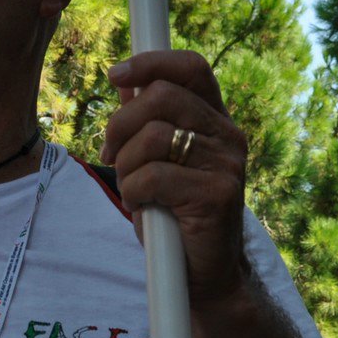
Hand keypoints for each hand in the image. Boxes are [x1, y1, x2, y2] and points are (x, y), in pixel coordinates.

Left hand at [100, 50, 249, 305]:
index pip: (191, 68)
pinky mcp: (217, 194)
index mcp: (216, 121)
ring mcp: (227, 164)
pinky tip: (143, 207)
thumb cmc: (177, 217)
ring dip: (125, 166)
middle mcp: (228, 136)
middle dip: (121, 124)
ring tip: (131, 188)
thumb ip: (147, 122)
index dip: (151, 62)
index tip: (114, 73)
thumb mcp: (158, 162)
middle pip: (162, 97)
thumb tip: (126, 82)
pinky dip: (135, 192)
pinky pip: (153, 176)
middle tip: (110, 154)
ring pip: (153, 137)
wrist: (206, 276)